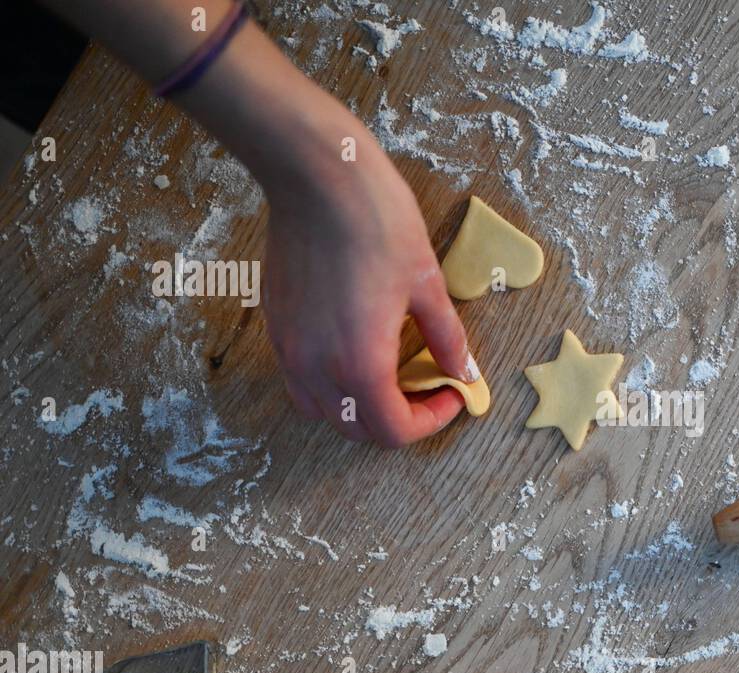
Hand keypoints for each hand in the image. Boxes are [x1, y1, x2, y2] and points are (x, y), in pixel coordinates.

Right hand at [261, 129, 475, 446]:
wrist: (318, 177)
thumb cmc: (377, 222)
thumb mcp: (427, 284)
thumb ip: (446, 337)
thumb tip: (464, 369)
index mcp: (361, 364)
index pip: (392, 430)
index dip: (429, 421)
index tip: (450, 394)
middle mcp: (317, 367)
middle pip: (356, 428)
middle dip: (396, 420)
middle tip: (425, 388)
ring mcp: (289, 348)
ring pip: (322, 410)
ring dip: (358, 407)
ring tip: (389, 376)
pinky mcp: (275, 325)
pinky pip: (299, 379)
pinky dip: (329, 384)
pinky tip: (354, 351)